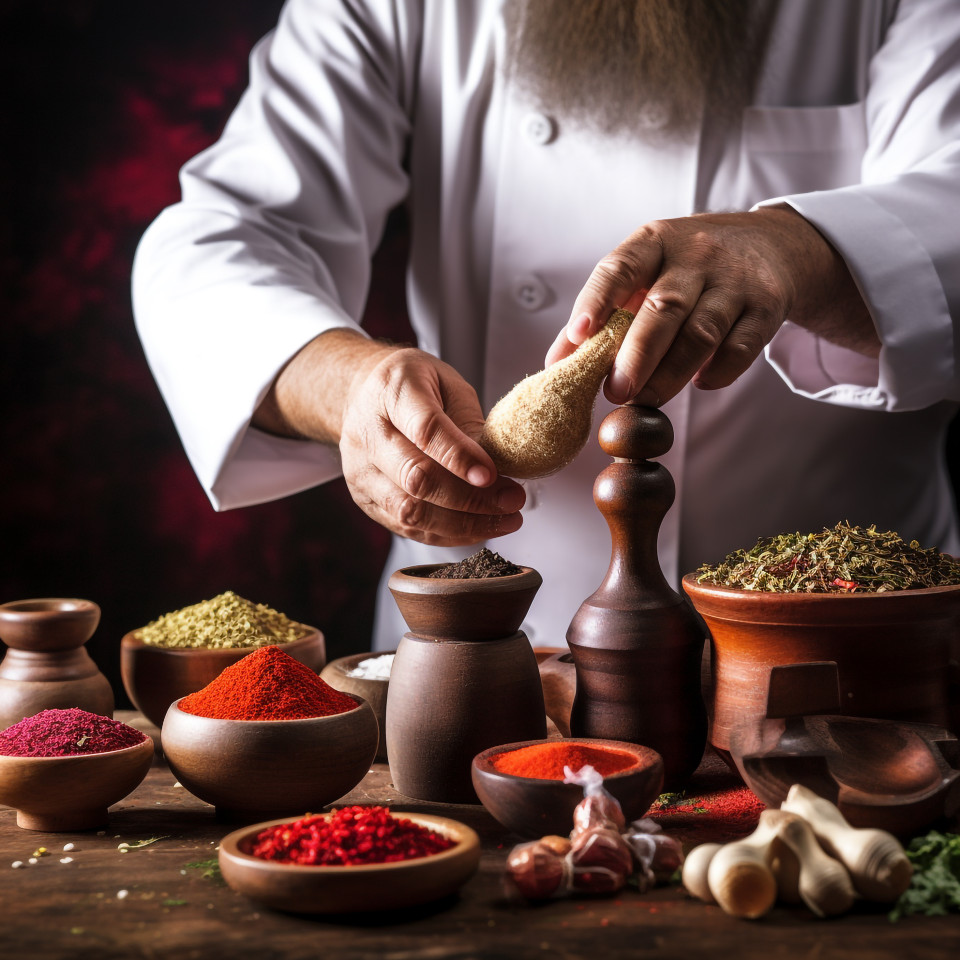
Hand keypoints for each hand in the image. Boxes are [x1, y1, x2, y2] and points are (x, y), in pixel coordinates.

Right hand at [339, 347, 524, 545]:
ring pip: (409, 512)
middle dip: (470, 498)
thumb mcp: (448, 384)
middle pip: (416, 478)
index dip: (460, 458)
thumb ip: (470, 423)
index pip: (425, 431)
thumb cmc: (415, 386)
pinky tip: (478, 528)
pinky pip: (407, 528)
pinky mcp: (364, 499)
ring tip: (503, 520)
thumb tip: (498, 469)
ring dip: (463, 524)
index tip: (493, 475)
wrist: (366, 395)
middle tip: (512, 501)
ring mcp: (360, 470)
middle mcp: (367, 433)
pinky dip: (447, 534)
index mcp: (392, 392)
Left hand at [546, 207, 877, 405]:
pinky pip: (741, 347)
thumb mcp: (647, 273)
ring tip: (647, 399)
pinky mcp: (766, 306)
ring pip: (701, 332)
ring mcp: (735, 280)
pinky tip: (699, 384)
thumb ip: (603, 315)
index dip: (596, 300)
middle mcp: (696, 255)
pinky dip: (718, 371)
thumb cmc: (688, 267)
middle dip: (636, 355)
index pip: (620, 268)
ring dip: (671, 373)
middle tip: (616, 392)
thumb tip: (557, 363)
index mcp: (654, 243)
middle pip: (663, 308)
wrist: (773, 246)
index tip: (578, 334)